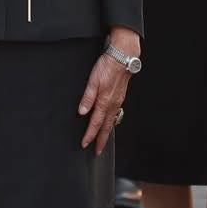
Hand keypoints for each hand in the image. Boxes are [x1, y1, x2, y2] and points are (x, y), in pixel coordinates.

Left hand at [77, 28, 139, 151]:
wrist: (124, 56)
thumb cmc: (108, 66)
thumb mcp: (93, 80)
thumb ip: (88, 97)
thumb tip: (82, 113)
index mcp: (105, 101)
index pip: (95, 123)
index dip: (90, 135)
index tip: (85, 144)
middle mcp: (113, 104)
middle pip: (106, 127)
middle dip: (101, 140)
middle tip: (97, 151)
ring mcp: (118, 100)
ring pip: (112, 121)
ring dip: (107, 132)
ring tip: (103, 141)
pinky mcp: (120, 96)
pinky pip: (116, 113)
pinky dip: (112, 121)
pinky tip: (110, 122)